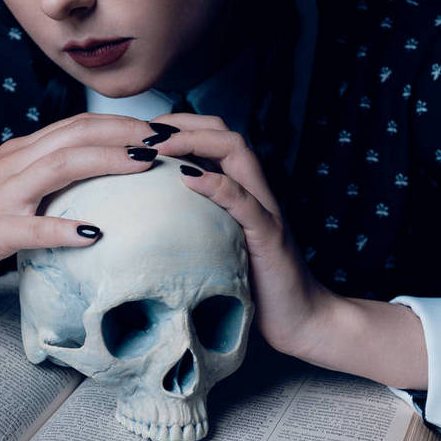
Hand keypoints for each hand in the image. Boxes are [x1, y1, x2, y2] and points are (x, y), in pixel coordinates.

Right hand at [0, 114, 161, 297]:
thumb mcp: (12, 190)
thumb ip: (48, 180)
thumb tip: (95, 179)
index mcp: (22, 153)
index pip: (80, 126)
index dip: (124, 123)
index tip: (164, 129)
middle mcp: (15, 164)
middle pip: (77, 134)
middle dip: (127, 131)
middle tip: (171, 137)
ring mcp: (3, 195)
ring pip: (61, 167)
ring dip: (106, 160)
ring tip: (145, 163)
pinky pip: (32, 228)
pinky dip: (64, 229)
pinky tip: (95, 234)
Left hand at [147, 113, 338, 359]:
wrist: (300, 318)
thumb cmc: (255, 285)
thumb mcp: (217, 247)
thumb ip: (196, 224)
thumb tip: (146, 218)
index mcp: (242, 190)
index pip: (214, 137)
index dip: (178, 126)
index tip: (141, 131)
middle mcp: (256, 191)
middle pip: (224, 132)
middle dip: (183, 123)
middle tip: (145, 131)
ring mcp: (265, 209)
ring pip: (237, 152)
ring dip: (196, 140)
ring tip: (161, 145)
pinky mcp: (269, 235)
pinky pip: (244, 200)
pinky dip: (217, 184)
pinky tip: (189, 179)